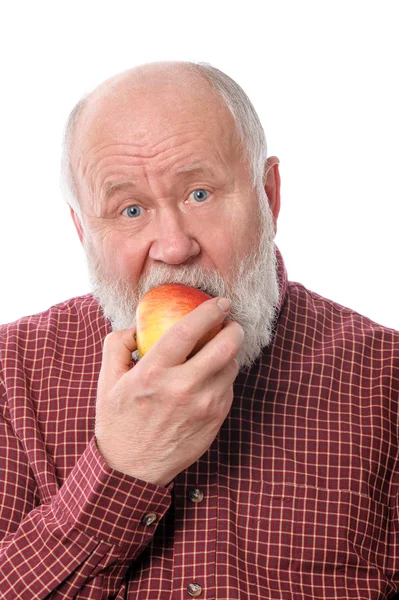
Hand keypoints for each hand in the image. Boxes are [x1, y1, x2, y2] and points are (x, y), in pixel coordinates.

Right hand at [95, 297, 243, 485]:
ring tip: (216, 352)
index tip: (219, 302)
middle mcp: (183, 388)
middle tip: (229, 323)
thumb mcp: (107, 380)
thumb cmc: (118, 421)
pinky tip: (210, 378)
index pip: (188, 330)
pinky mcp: (215, 421)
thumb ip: (119, 344)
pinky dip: (223, 377)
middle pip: (225, 346)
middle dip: (233, 328)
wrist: (132, 470)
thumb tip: (138, 324)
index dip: (209, 311)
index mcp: (154, 373)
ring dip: (229, 354)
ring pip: (231, 367)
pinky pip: (228, 389)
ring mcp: (203, 407)